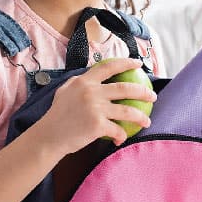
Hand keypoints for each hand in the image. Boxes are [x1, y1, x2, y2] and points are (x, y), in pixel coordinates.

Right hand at [35, 58, 156, 152]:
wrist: (48, 137)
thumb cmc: (57, 116)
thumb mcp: (65, 91)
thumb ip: (80, 82)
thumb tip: (95, 75)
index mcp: (84, 81)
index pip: (109, 67)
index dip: (126, 63)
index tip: (138, 63)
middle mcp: (91, 92)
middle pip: (125, 88)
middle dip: (143, 92)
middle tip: (153, 97)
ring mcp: (95, 108)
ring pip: (127, 111)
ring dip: (141, 117)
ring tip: (147, 121)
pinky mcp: (97, 125)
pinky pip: (117, 130)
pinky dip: (121, 135)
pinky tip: (122, 139)